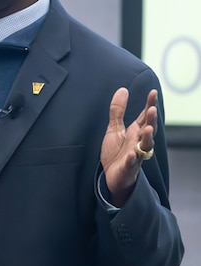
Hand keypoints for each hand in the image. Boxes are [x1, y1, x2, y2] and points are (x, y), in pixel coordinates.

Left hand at [101, 87, 157, 203]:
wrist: (112, 176)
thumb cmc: (116, 152)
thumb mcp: (114, 129)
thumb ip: (117, 111)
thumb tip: (123, 89)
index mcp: (136, 131)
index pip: (145, 116)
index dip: (149, 104)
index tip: (153, 92)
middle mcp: (139, 142)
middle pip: (149, 129)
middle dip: (151, 120)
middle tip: (152, 109)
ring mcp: (135, 155)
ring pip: (145, 146)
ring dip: (147, 137)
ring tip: (147, 128)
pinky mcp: (128, 167)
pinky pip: (131, 163)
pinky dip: (132, 159)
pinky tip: (131, 154)